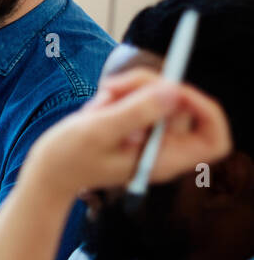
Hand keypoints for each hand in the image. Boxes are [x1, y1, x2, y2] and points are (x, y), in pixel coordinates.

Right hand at [30, 67, 230, 200]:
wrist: (46, 173)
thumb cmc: (67, 159)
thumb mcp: (99, 130)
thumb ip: (137, 111)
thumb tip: (174, 90)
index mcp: (163, 161)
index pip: (213, 138)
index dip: (205, 109)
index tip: (176, 90)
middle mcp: (162, 150)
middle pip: (181, 107)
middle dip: (152, 88)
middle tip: (115, 87)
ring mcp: (148, 139)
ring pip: (158, 99)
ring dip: (129, 91)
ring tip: (99, 104)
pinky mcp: (134, 129)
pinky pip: (139, 101)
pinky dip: (119, 96)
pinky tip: (96, 110)